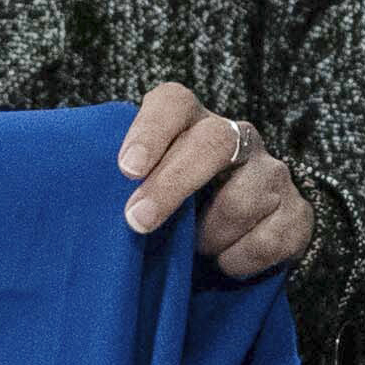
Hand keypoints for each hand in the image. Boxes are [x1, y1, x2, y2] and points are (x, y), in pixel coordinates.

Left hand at [123, 79, 314, 283]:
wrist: (236, 243)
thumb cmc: (173, 212)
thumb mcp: (142, 189)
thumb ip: (119, 181)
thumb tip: (66, 191)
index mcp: (193, 122)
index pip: (173, 103)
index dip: (150, 130)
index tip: (125, 168)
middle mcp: (238, 138)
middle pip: (214, 141)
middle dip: (173, 184)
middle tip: (138, 221)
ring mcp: (273, 173)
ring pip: (242, 199)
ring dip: (208, 235)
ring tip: (192, 250)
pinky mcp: (298, 213)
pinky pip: (269, 239)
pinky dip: (239, 260)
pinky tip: (225, 261)